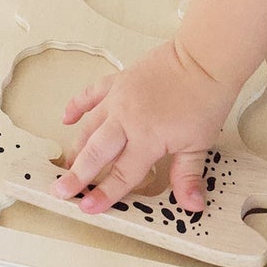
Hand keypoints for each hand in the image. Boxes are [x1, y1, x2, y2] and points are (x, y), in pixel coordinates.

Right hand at [51, 40, 238, 214]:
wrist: (203, 59)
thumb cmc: (205, 99)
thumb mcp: (199, 144)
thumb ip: (188, 176)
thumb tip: (192, 205)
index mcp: (147, 139)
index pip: (122, 174)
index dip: (105, 193)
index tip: (89, 207)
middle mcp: (126, 120)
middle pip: (96, 153)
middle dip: (78, 174)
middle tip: (61, 190)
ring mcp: (119, 99)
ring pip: (89, 127)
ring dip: (77, 146)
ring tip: (68, 164)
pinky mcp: (118, 82)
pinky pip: (90, 94)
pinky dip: (76, 105)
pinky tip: (67, 118)